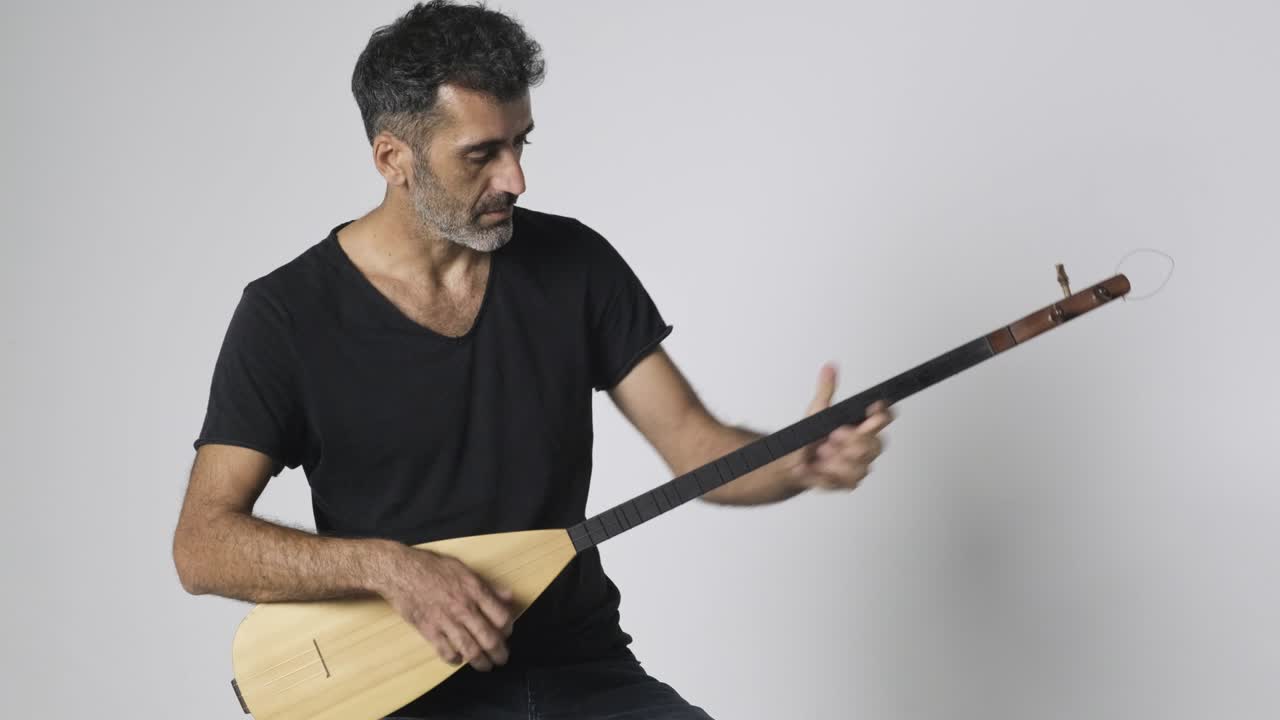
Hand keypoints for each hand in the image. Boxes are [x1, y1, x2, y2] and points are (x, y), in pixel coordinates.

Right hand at [378, 545, 514, 671]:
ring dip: (480, 662)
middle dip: (499, 653)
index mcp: (474, 591)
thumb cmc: (432, 567)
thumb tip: (508, 596)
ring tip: (485, 666)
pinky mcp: (429, 630)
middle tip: (501, 659)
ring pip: (470, 650)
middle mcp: (463, 608)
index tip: (507, 633)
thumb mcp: (464, 569)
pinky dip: (455, 659)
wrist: (400, 572)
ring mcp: (446, 621)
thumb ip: (488, 586)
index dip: (508, 629)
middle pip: (489, 638)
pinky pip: (446, 652)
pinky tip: (459, 659)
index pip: (501, 617)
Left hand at [789, 362, 893, 491]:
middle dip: (853, 440)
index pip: (883, 418)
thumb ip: (826, 390)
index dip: (882, 413)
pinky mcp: (847, 482)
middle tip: (833, 435)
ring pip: (860, 465)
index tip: (873, 407)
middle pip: (875, 445)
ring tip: (821, 452)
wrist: (793, 463)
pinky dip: (825, 474)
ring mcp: (859, 466)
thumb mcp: (816, 410)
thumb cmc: (810, 437)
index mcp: (862, 426)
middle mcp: (865, 446)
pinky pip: (843, 481)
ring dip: (837, 459)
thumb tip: (829, 367)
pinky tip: (814, 466)